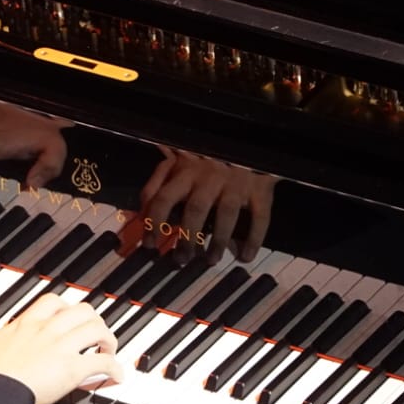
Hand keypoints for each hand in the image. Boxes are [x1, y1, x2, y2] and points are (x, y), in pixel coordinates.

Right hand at [0, 294, 123, 403]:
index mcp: (26, 324)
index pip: (53, 302)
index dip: (66, 307)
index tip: (69, 316)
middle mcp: (48, 330)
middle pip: (83, 311)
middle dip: (94, 320)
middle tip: (95, 333)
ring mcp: (62, 348)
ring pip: (98, 330)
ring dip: (108, 340)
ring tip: (109, 350)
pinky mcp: (73, 369)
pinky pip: (103, 363)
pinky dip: (115, 369)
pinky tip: (117, 376)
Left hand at [140, 148, 275, 262]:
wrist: (247, 143)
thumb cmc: (207, 158)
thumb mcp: (178, 163)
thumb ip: (158, 183)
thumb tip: (143, 209)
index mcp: (185, 170)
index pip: (164, 197)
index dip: (154, 223)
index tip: (151, 244)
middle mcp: (209, 176)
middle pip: (195, 209)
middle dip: (187, 238)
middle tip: (181, 259)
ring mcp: (236, 182)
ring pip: (226, 214)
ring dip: (218, 241)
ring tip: (211, 260)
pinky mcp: (260, 189)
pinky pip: (259, 217)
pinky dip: (254, 239)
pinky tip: (245, 256)